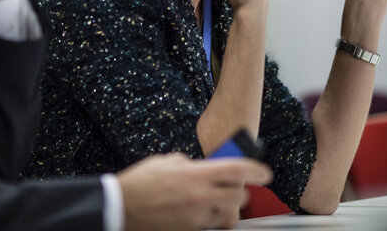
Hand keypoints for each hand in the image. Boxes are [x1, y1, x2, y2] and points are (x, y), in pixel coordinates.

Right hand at [117, 153, 271, 230]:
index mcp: (195, 174)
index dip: (256, 171)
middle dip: (239, 192)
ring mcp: (195, 217)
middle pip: (238, 197)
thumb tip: (201, 167)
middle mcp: (200, 196)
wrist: (121, 207)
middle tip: (232, 187)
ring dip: (224, 208)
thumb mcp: (166, 162)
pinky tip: (197, 212)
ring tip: (212, 202)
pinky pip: (209, 226)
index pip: (237, 171)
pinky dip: (209, 219)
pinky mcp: (189, 230)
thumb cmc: (140, 182)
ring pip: (227, 216)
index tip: (265, 174)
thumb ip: (189, 164)